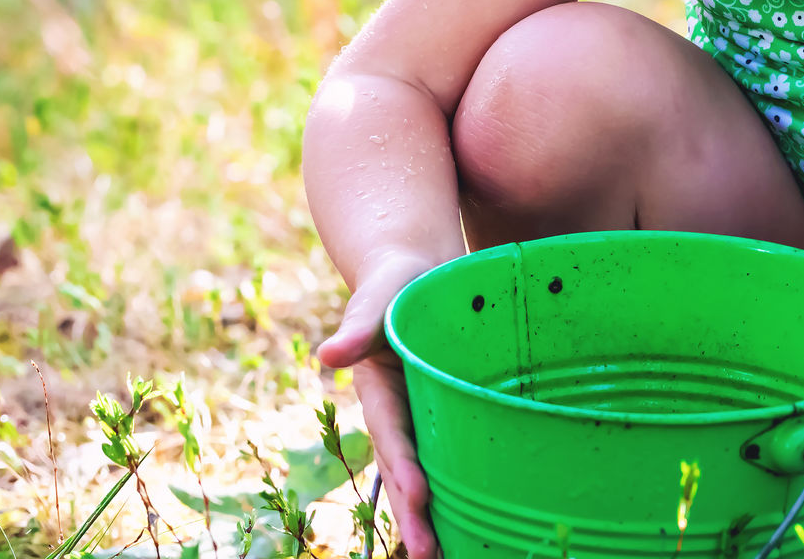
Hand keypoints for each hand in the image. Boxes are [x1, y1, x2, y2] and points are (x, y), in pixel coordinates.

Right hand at [317, 251, 445, 558]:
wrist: (414, 273)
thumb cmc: (396, 280)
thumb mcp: (378, 296)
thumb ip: (357, 325)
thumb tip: (328, 355)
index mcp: (378, 389)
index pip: (392, 434)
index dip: (403, 466)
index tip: (419, 495)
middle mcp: (396, 413)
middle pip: (403, 470)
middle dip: (413, 514)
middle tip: (426, 555)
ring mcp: (419, 419)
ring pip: (422, 474)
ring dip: (431, 516)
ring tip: (442, 556)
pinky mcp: (441, 417)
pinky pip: (448, 458)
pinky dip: (456, 493)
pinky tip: (474, 523)